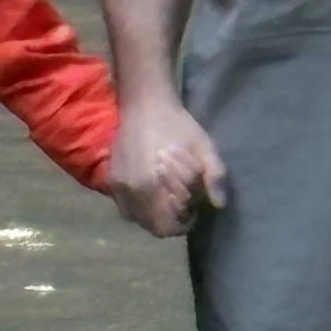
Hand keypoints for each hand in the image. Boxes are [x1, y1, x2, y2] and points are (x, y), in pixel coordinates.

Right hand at [109, 94, 226, 237]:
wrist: (144, 104)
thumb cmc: (178, 125)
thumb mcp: (204, 147)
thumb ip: (214, 177)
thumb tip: (219, 205)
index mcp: (152, 185)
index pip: (167, 227)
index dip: (184, 222)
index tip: (193, 207)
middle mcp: (131, 191)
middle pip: (153, 226)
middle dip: (170, 219)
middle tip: (182, 200)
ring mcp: (117, 187)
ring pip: (137, 219)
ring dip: (154, 215)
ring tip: (167, 196)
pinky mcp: (111, 180)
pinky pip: (125, 208)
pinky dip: (139, 207)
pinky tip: (151, 192)